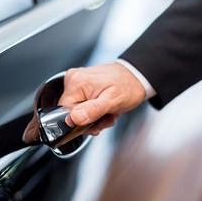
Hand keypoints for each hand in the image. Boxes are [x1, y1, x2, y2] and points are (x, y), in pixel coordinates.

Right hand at [22, 62, 145, 142]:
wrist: (136, 77)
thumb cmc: (128, 87)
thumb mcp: (113, 101)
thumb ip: (92, 110)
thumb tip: (74, 118)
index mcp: (76, 82)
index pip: (65, 111)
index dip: (79, 122)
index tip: (95, 123)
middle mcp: (73, 78)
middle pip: (71, 111)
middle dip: (89, 120)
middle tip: (106, 118)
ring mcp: (77, 80)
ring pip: (77, 109)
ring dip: (94, 116)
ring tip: (109, 112)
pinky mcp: (82, 83)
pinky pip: (82, 103)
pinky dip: (93, 109)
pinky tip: (105, 108)